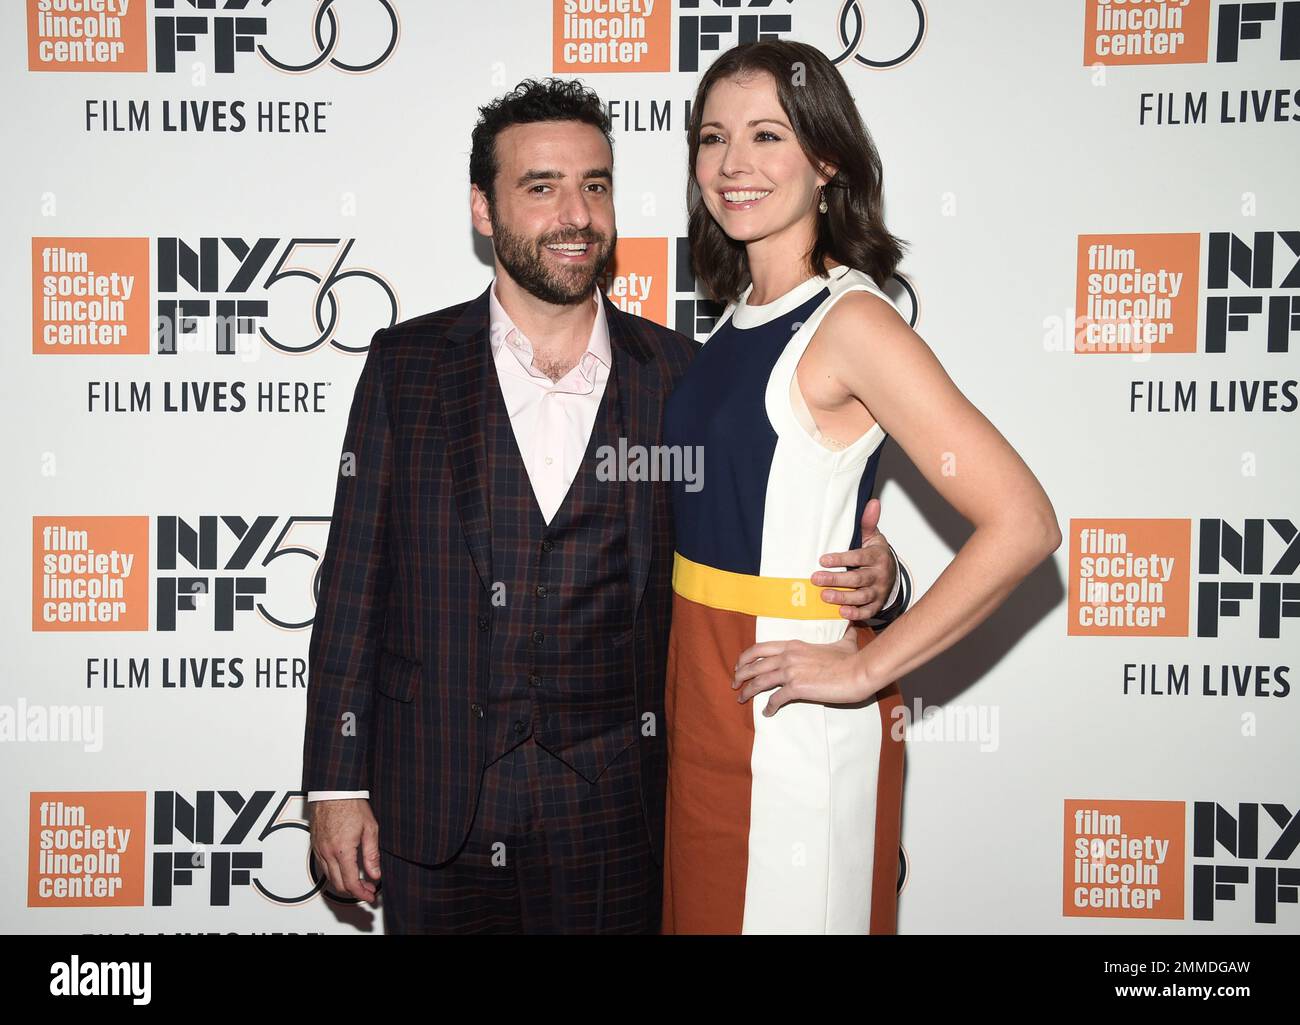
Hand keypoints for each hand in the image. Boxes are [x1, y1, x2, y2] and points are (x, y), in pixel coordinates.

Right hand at [309, 798, 380, 902]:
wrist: (333, 790)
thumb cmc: (351, 805)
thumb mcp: (370, 829)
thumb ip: (372, 854)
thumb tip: (375, 874)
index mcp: (342, 850)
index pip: (351, 882)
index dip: (362, 893)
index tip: (370, 896)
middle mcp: (327, 852)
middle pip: (339, 884)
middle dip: (354, 892)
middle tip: (368, 889)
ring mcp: (319, 850)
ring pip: (329, 877)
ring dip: (344, 883)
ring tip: (360, 880)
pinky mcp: (315, 846)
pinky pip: (323, 867)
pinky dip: (334, 873)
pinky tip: (346, 869)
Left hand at [732, 632, 876, 715]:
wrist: (857, 672)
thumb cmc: (851, 659)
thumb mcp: (844, 642)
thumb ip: (844, 635)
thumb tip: (852, 626)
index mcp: (794, 645)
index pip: (761, 648)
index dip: (746, 657)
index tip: (739, 665)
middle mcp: (788, 657)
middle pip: (755, 665)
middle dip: (741, 675)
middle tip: (735, 683)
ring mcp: (791, 672)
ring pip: (760, 681)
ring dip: (748, 691)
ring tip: (741, 698)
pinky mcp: (796, 688)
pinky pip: (775, 699)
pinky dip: (768, 707)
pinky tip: (766, 712)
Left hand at [812, 497, 896, 620]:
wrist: (890, 573)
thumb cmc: (875, 554)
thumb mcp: (872, 537)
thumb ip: (868, 522)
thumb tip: (872, 502)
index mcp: (877, 556)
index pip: (859, 557)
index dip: (841, 559)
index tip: (823, 560)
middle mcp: (880, 574)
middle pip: (858, 578)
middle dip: (836, 580)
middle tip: (815, 579)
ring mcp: (879, 591)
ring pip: (862, 596)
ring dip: (843, 597)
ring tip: (824, 596)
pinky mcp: (876, 605)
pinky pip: (867, 612)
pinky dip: (856, 614)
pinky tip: (841, 612)